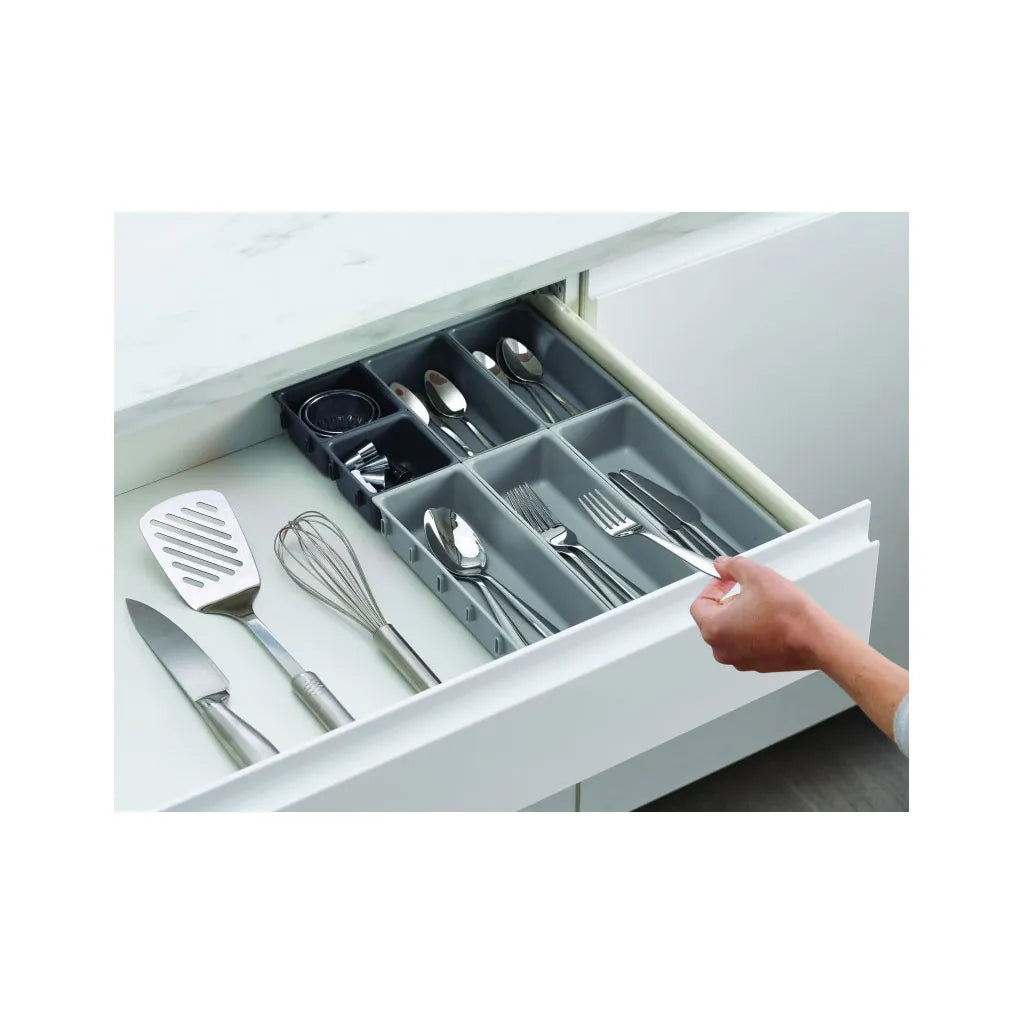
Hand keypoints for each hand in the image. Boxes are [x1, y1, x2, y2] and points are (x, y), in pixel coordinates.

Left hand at [689, 556, 826, 671]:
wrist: (817, 639)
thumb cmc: (789, 614)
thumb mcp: (757, 575)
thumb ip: (732, 566)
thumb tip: (722, 565)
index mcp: (714, 628)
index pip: (699, 604)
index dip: (713, 587)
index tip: (725, 580)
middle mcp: (722, 649)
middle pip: (713, 618)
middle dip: (728, 601)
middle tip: (746, 589)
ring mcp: (739, 660)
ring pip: (730, 632)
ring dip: (740, 616)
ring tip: (762, 604)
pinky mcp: (756, 664)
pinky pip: (746, 644)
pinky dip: (752, 631)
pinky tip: (770, 620)